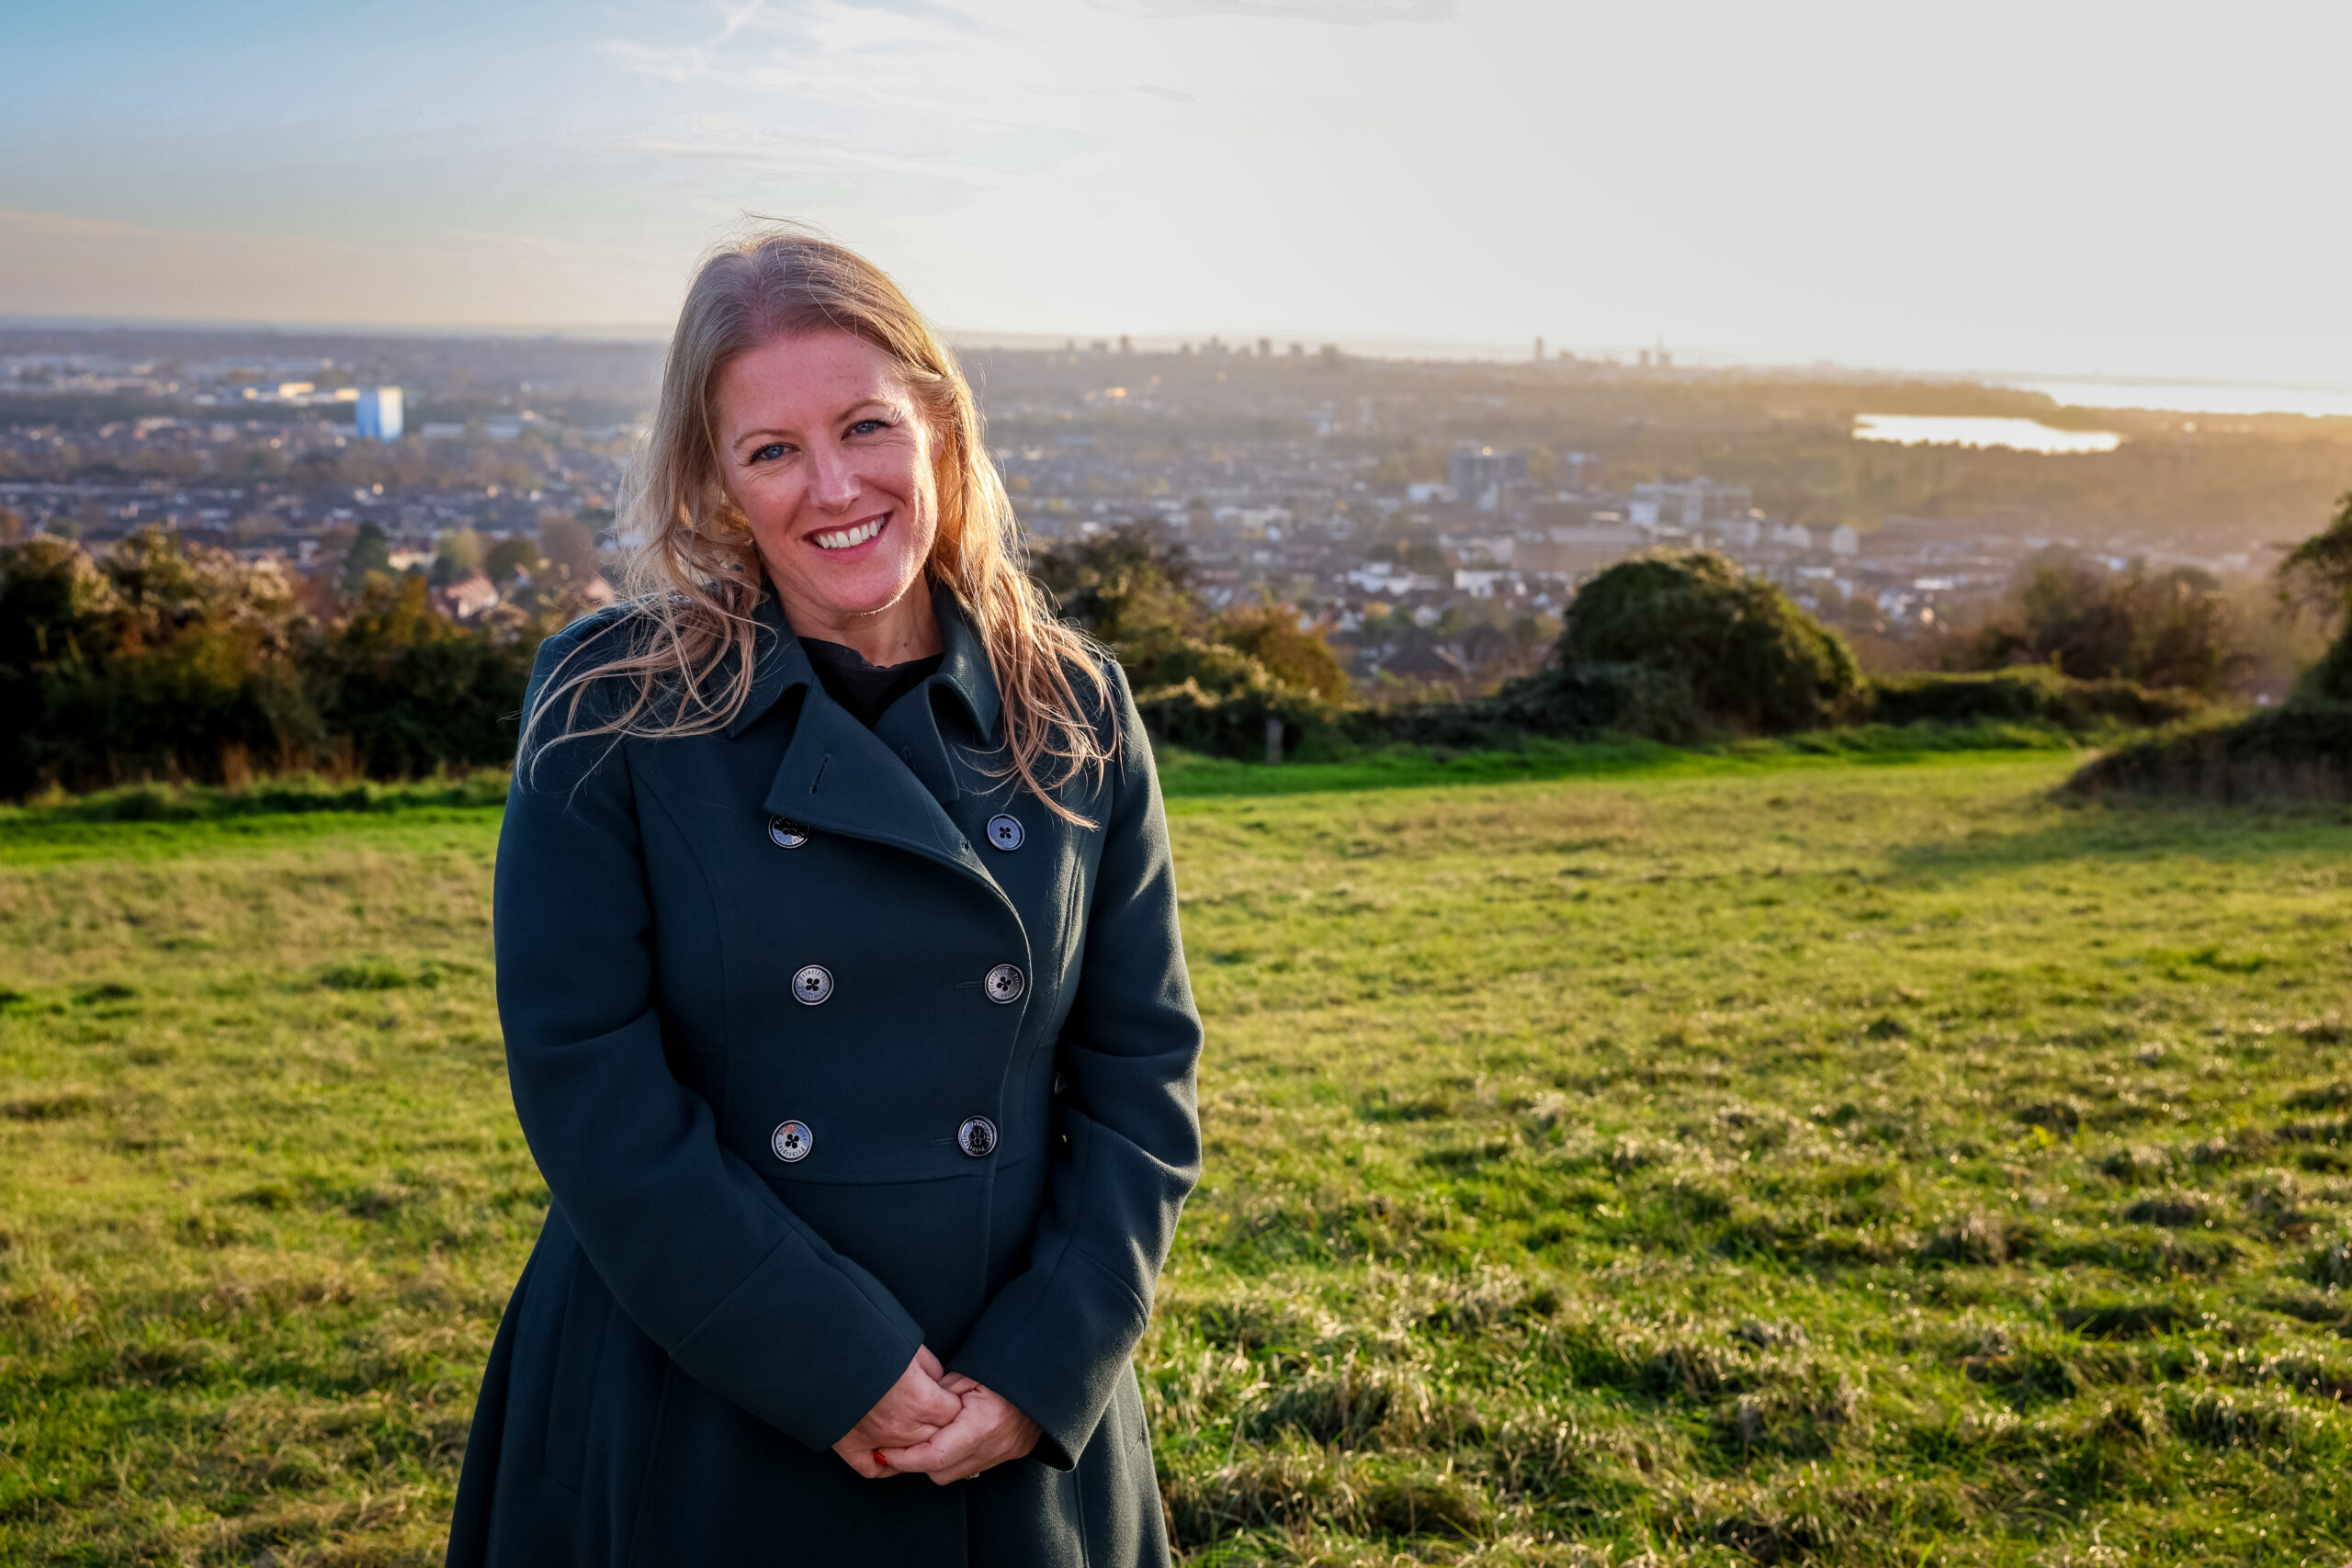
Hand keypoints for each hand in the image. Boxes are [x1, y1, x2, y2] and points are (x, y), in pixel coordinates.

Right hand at [832, 1347, 960, 1478]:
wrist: (825, 1350)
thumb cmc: (870, 1342)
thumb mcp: (909, 1346)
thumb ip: (931, 1367)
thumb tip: (941, 1381)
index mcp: (922, 1400)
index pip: (954, 1413)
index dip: (953, 1403)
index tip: (947, 1396)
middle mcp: (904, 1426)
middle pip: (937, 1438)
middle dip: (939, 1426)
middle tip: (932, 1412)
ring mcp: (878, 1440)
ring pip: (911, 1456)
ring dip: (915, 1444)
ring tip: (912, 1428)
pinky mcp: (852, 1446)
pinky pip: (874, 1469)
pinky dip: (885, 1464)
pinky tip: (890, 1454)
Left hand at [875, 1373, 1041, 1483]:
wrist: (1048, 1374)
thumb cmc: (1006, 1368)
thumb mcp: (967, 1374)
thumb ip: (938, 1395)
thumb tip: (913, 1410)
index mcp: (980, 1426)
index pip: (933, 1457)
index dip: (905, 1458)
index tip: (885, 1451)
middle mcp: (992, 1447)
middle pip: (940, 1472)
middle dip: (918, 1462)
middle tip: (902, 1443)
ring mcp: (1003, 1454)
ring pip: (955, 1474)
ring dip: (937, 1461)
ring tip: (928, 1438)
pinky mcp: (1010, 1454)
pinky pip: (973, 1466)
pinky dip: (957, 1457)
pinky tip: (952, 1438)